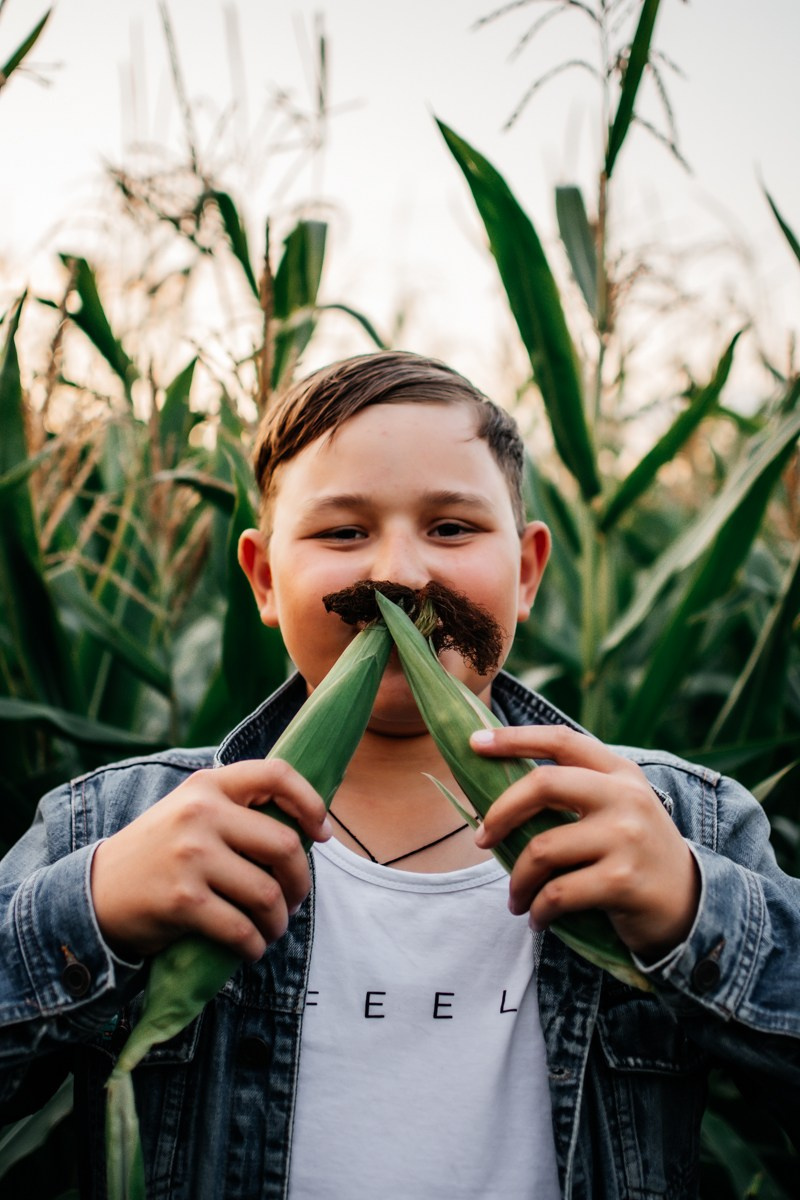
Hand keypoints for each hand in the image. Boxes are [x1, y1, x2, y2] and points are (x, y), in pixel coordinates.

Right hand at [91, 760, 330, 961]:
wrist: (94, 892)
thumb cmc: (158, 853)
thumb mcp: (190, 812)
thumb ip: (236, 810)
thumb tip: (305, 831)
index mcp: (207, 785)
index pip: (277, 774)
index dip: (311, 803)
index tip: (321, 833)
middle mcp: (200, 813)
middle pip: (284, 845)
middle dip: (300, 881)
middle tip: (296, 899)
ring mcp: (191, 856)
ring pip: (267, 894)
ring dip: (279, 920)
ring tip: (272, 928)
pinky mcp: (183, 901)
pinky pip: (241, 929)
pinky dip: (254, 945)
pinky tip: (251, 947)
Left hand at [471, 725, 699, 960]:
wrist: (691, 906)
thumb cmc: (635, 855)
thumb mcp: (617, 809)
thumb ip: (575, 792)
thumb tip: (499, 785)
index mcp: (619, 772)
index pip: (561, 740)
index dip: (514, 738)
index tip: (475, 743)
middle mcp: (625, 797)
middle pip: (543, 784)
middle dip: (500, 812)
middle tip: (482, 839)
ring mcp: (626, 837)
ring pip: (542, 848)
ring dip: (517, 881)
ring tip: (516, 898)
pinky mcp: (623, 881)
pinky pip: (557, 894)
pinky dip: (538, 910)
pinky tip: (538, 919)